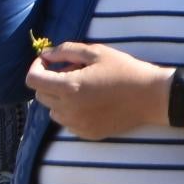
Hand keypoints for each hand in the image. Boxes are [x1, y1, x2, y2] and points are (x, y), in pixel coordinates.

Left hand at [26, 42, 174, 140]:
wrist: (150, 96)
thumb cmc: (125, 70)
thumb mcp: (97, 52)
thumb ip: (67, 50)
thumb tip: (46, 55)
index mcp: (69, 87)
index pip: (33, 80)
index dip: (36, 68)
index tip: (48, 62)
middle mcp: (68, 109)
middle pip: (41, 96)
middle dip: (50, 81)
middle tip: (72, 71)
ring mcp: (76, 124)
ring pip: (53, 111)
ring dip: (60, 98)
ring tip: (83, 87)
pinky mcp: (86, 133)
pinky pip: (68, 122)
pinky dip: (72, 111)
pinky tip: (91, 102)